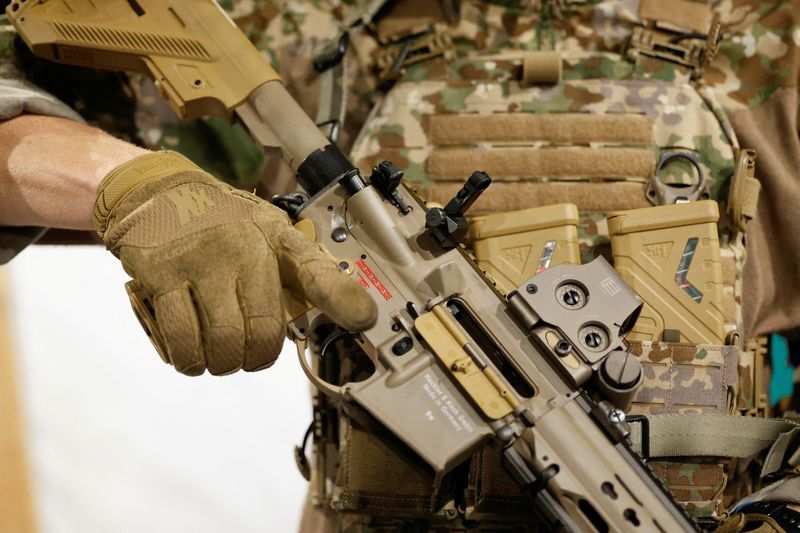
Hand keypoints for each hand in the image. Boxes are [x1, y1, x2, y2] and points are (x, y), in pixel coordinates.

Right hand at [94, 151, 376, 375]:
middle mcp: (244, 248)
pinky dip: (188, 360)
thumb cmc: (223, 222)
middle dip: (255, 358)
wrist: (156, 188)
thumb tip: (331, 319)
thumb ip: (294, 273)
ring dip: (221, 364)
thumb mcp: (267, 233)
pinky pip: (180, 339)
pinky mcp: (161, 274)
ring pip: (221, 342)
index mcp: (277, 240)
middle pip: (262, 331)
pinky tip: (191, 354)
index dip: (342, 298)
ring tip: (217, 356)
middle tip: (246, 356)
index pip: (316, 270)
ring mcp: (201, 260)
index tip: (364, 319)